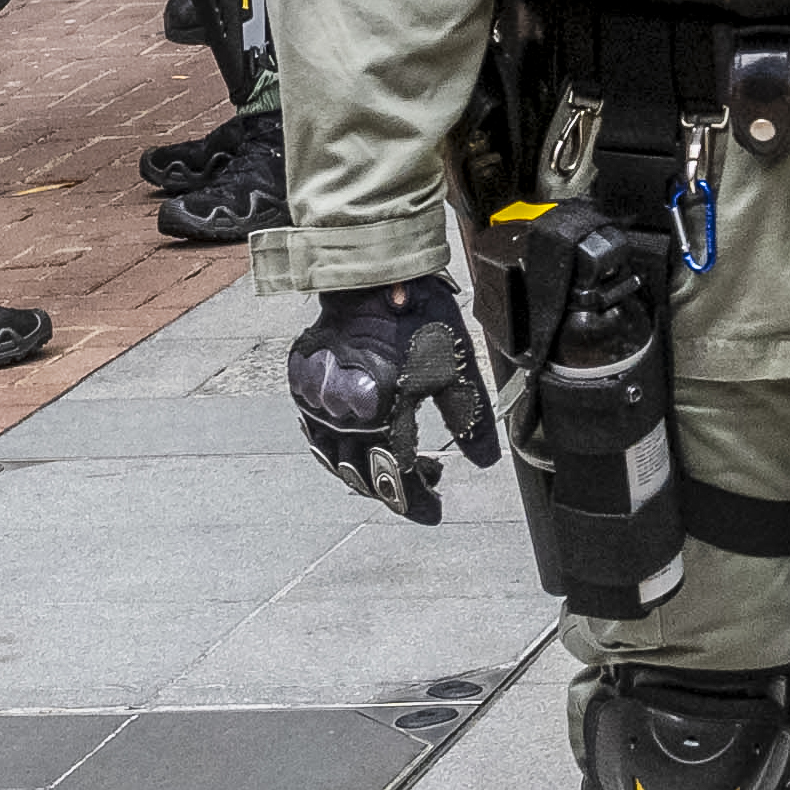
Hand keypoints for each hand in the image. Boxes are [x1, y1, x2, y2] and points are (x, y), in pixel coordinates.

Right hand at [291, 278, 492, 521]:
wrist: (373, 279)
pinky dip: (336, 451)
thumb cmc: (419, 321)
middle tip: (423, 488)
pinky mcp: (305, 386)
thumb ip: (468, 421)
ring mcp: (318, 400)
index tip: (434, 511)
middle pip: (363, 473)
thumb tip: (484, 463)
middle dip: (394, 490)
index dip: (418, 499)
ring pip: (334, 458)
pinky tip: (356, 451)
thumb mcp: (455, 371)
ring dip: (363, 476)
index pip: (398, 475)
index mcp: (382, 413)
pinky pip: (316, 434)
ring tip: (392, 477)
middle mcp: (343, 413)